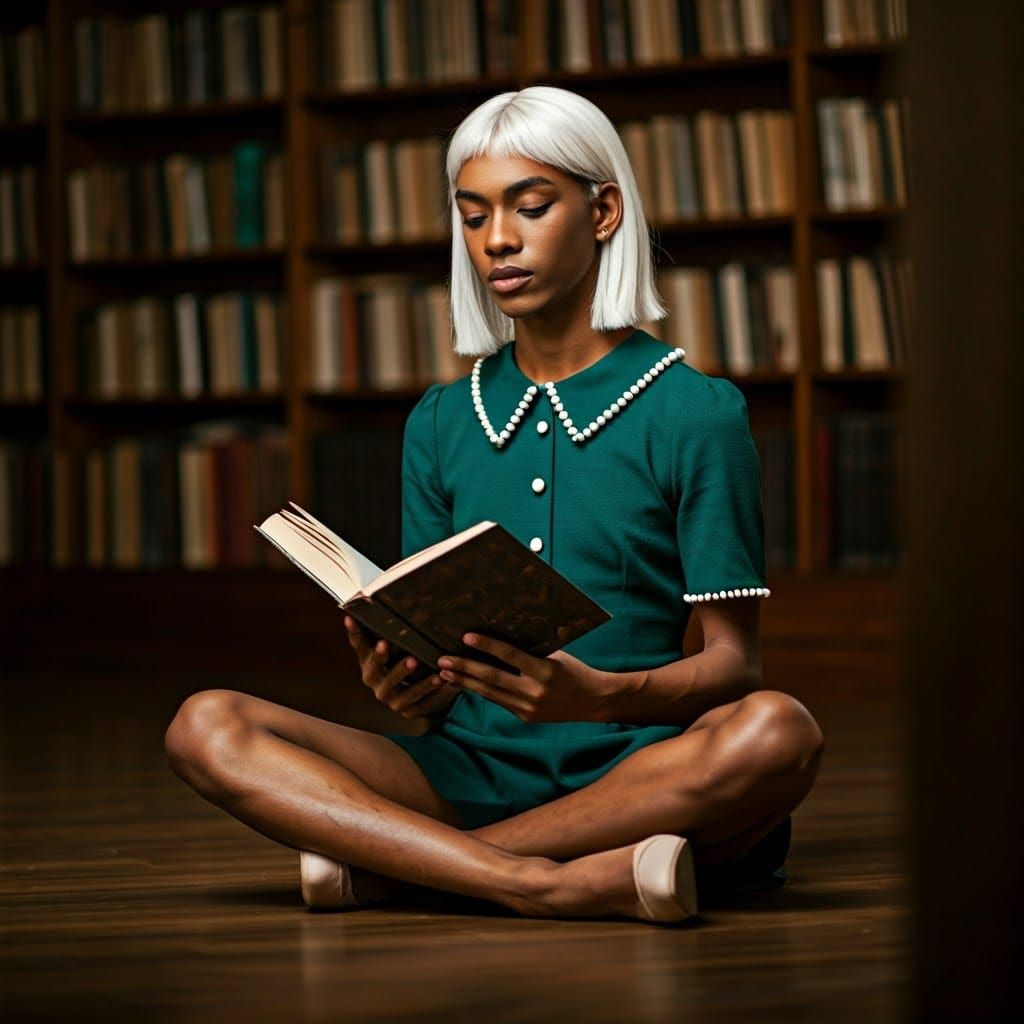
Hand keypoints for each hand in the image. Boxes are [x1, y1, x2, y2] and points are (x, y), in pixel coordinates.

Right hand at [341, 612, 458, 720]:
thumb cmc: (413, 664)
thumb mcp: (405, 648)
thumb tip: (399, 595)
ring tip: (414, 661)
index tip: (350, 617)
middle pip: (372, 668)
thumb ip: (398, 631)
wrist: (430, 699)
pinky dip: (427, 688)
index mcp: (370, 663)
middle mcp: (375, 681)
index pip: (359, 645)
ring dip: (402, 673)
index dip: (354, 633)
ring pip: (394, 685)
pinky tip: (439, 678)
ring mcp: (389, 697)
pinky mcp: (406, 709)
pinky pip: (416, 699)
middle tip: (384, 644)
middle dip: (378, 656)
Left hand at [435, 633, 614, 722]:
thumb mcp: (556, 655)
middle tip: (442, 659)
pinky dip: (480, 691)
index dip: (487, 645)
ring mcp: (528, 708)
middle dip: (465, 668)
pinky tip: (464, 683)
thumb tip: (498, 640)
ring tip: (445, 673)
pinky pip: (498, 701)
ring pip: (490, 693)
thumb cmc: (575, 670)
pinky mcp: (525, 717)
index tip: (467, 636)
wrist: (594, 701)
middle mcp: (535, 692)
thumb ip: (529, 652)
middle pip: (492, 679)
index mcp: (545, 671)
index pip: (510, 656)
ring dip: (465, 682)